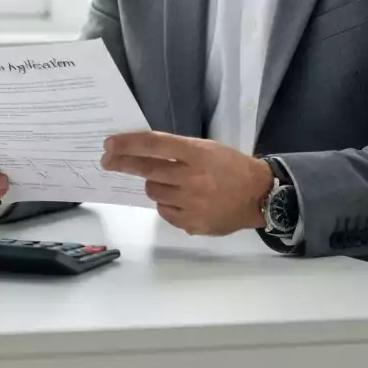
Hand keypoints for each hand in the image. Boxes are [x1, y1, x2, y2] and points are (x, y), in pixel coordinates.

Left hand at [101, 131, 273, 235]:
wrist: (259, 195)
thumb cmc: (230, 166)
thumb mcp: (207, 148)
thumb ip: (177, 150)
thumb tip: (140, 151)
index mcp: (197, 153)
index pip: (154, 145)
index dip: (128, 144)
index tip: (109, 144)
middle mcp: (192, 177)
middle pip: (147, 169)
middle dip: (123, 163)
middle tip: (108, 160)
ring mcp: (192, 203)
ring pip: (153, 192)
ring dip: (153, 185)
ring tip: (170, 182)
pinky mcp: (192, 223)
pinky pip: (164, 211)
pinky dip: (166, 204)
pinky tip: (180, 199)